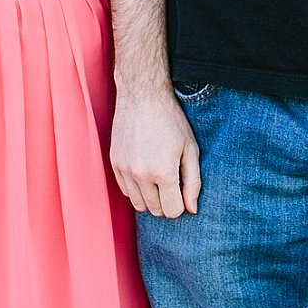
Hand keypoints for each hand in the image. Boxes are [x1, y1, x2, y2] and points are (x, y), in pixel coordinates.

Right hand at [110, 81, 200, 218]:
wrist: (142, 97)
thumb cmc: (171, 121)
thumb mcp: (190, 150)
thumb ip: (193, 182)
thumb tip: (191, 209)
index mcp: (164, 173)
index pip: (172, 211)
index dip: (181, 205)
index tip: (182, 191)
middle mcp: (141, 175)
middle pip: (155, 210)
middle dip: (166, 202)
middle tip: (172, 183)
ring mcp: (125, 169)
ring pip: (138, 204)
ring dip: (150, 198)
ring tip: (159, 180)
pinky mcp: (114, 163)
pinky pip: (125, 191)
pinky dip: (136, 188)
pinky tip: (145, 172)